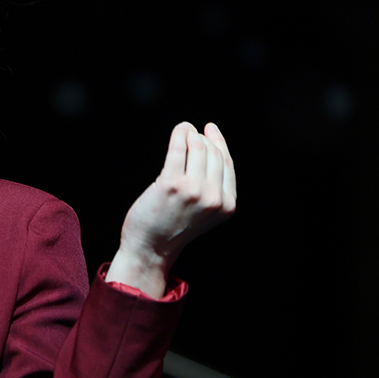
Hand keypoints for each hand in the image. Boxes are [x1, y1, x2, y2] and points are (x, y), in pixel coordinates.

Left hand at [115, 122, 236, 282]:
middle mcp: (214, 198)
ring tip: (184, 130)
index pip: (227, 164)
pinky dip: (180, 134)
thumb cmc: (173, 227)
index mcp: (227, 205)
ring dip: (190, 134)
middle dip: (202, 138)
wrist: (151, 248)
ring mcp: (193, 190)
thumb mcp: (205, 212)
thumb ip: (214, 188)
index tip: (211, 129)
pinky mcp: (171, 184)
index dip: (220, 143)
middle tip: (191, 133)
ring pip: (198, 148)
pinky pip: (178, 149)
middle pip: (213, 153)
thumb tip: (210, 147)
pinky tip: (179, 130)